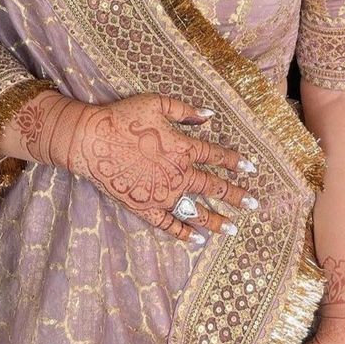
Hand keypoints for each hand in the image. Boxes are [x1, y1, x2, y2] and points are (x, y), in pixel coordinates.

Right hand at [16, 91, 257, 242]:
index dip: (235, 162)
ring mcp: (162, 194)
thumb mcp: (156, 103)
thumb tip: (208, 115)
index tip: (251, 168)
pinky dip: (184, 233)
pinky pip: (169, 224)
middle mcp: (178, 174)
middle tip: (254, 205)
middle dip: (236, 196)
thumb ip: (185, 110)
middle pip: (214, 187)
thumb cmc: (123, 117)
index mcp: (183, 148)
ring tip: (231, 228)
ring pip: (196, 211)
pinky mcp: (145, 207)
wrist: (90, 140)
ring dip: (216, 220)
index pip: (217, 156)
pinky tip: (197, 240)